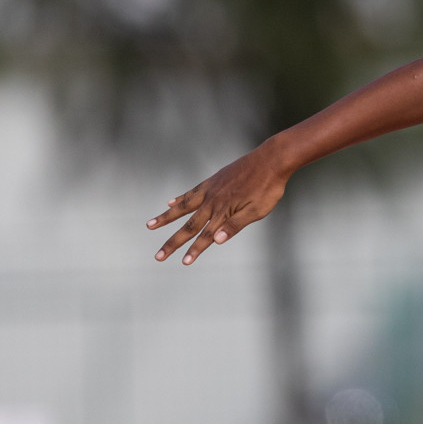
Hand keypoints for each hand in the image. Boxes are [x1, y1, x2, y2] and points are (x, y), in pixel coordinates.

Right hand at [147, 144, 289, 264]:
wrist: (271, 160)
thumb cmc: (268, 188)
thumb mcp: (258, 211)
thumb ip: (235, 225)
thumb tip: (215, 241)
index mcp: (223, 211)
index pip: (206, 236)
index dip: (195, 250)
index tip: (184, 262)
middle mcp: (212, 201)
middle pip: (189, 226)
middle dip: (173, 243)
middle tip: (158, 256)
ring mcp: (210, 189)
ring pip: (182, 207)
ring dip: (165, 218)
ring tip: (150, 225)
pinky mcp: (213, 180)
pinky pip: (192, 192)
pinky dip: (179, 199)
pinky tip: (170, 203)